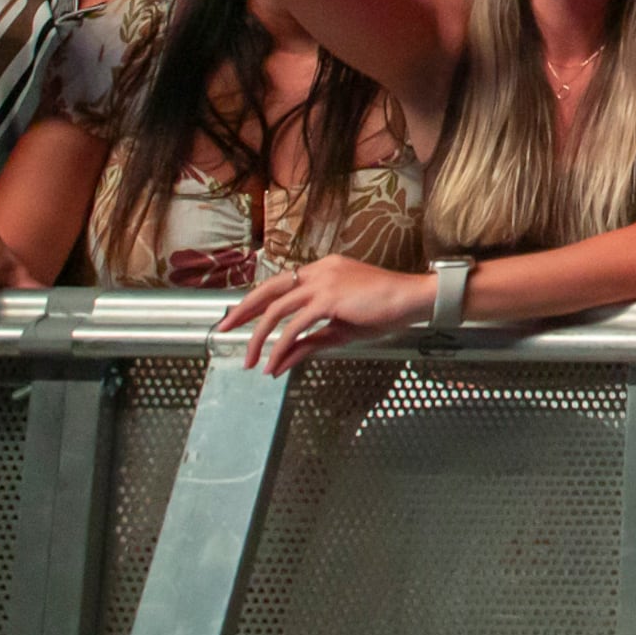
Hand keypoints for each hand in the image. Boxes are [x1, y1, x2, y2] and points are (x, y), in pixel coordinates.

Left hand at [220, 255, 431, 374]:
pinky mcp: (328, 298)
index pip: (280, 284)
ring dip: (258, 337)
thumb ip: (310, 342)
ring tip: (250, 360)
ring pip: (277, 310)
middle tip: (223, 329)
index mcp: (323, 271)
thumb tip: (282, 360)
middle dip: (242, 311)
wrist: (412, 299)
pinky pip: (294, 326)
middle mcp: (319, 271)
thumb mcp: (340, 330)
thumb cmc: (384, 310)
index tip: (239, 318)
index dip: (257, 301)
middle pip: (269, 289)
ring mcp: (323, 282)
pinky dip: (280, 347)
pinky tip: (274, 363)